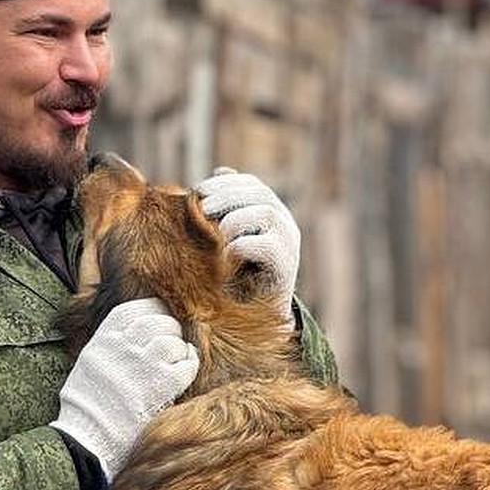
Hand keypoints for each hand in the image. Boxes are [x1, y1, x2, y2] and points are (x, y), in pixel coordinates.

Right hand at [51, 298, 198, 481]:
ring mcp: (143, 363)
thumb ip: (109, 345)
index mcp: (103, 340)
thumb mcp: (89, 364)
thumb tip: (130, 333)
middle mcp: (123, 346)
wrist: (87, 439)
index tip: (158, 319)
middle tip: (171, 343)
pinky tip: (185, 372)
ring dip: (178, 349)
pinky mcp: (162, 384)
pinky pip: (187, 364)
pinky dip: (190, 365)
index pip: (132, 311)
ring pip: (173, 340)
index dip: (150, 311)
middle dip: (168, 329)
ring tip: (175, 361)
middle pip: (157, 321)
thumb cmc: (86, 408)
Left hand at [195, 168, 299, 322]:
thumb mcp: (226, 238)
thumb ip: (224, 211)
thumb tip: (219, 171)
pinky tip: (224, 256)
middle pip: (260, 193)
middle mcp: (285, 224)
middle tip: (201, 209)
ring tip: (214, 234)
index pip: (251, 183)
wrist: (254, 317)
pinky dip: (241, 247)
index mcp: (271, 212)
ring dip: (234, 220)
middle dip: (226, 196)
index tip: (199, 190)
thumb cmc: (234, 276)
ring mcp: (290, 244)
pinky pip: (266, 245)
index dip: (225, 183)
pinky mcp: (287, 266)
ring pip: (266, 213)